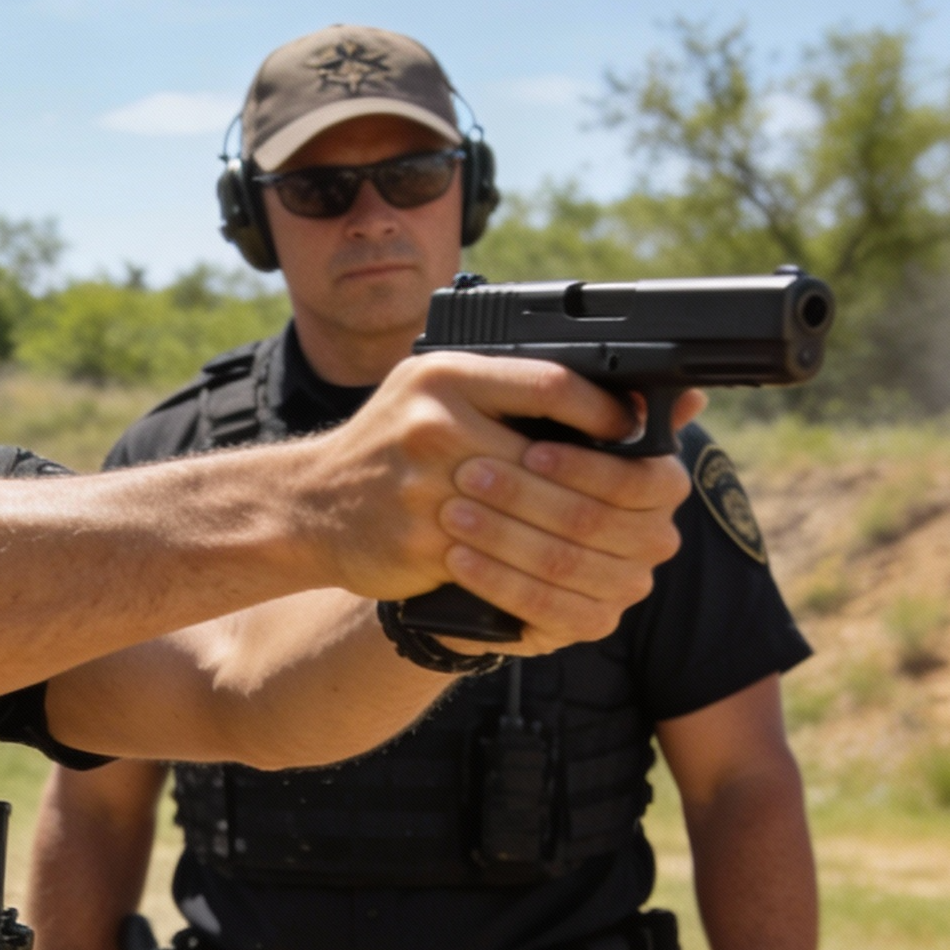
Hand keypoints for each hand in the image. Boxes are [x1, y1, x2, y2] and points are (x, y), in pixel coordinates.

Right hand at [312, 356, 698, 644]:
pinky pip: (498, 561)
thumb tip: (630, 398)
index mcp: (445, 374)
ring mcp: (423, 486)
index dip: (604, 412)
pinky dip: (535, 572)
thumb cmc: (389, 446)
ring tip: (610, 543)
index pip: (551, 383)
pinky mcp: (418, 542)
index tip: (633, 430)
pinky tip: (561, 574)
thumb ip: (517, 386)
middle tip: (642, 504)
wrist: (307, 504)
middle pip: (552, 461)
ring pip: (533, 518)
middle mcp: (432, 423)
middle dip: (606, 488)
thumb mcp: (436, 389)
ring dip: (580, 537)